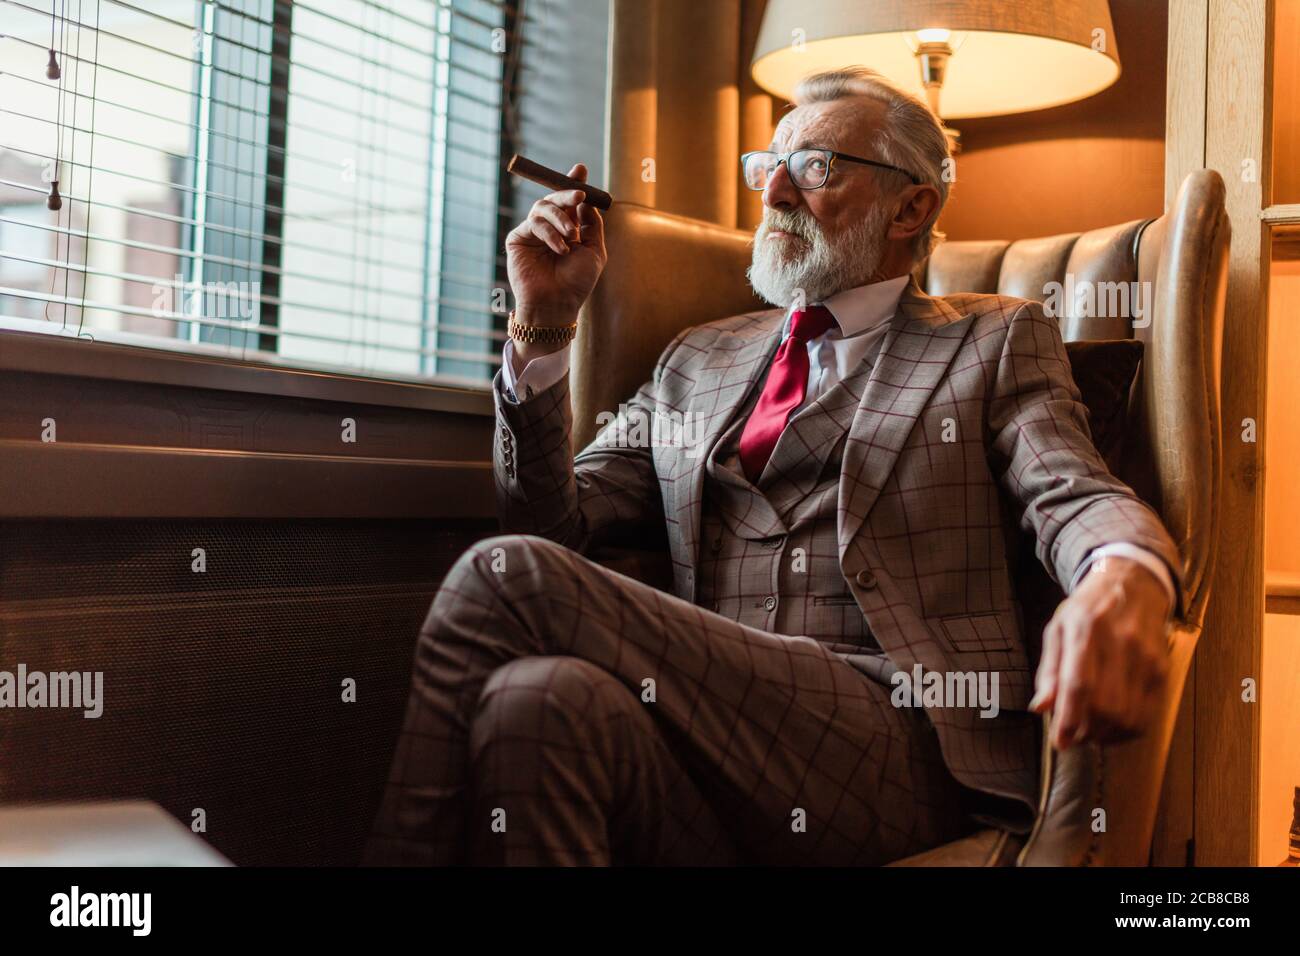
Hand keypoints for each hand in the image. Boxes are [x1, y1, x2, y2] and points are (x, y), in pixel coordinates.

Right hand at [505, 163, 606, 363]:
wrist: (557, 304)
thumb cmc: (576, 283)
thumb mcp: (594, 251)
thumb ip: (592, 224)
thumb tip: (586, 200)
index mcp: (567, 229)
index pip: (569, 202)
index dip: (573, 183)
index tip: (581, 169)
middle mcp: (549, 228)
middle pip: (554, 199)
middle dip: (567, 193)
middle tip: (579, 195)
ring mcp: (532, 233)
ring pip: (542, 207)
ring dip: (561, 218)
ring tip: (571, 237)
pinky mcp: (517, 239)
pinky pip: (534, 223)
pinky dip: (549, 233)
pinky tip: (560, 248)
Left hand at [1029, 556, 1172, 749]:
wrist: (1132, 583)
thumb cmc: (1087, 610)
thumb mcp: (1057, 628)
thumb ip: (1048, 669)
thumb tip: (1040, 708)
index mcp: (1085, 630)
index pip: (1079, 685)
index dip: (1068, 719)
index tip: (1059, 742)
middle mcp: (1119, 643)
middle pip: (1106, 705)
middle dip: (1087, 731)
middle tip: (1075, 737)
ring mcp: (1146, 656)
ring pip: (1129, 714)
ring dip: (1108, 735)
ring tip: (1092, 734)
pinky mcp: (1162, 668)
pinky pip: (1148, 712)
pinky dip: (1129, 730)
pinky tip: (1114, 728)